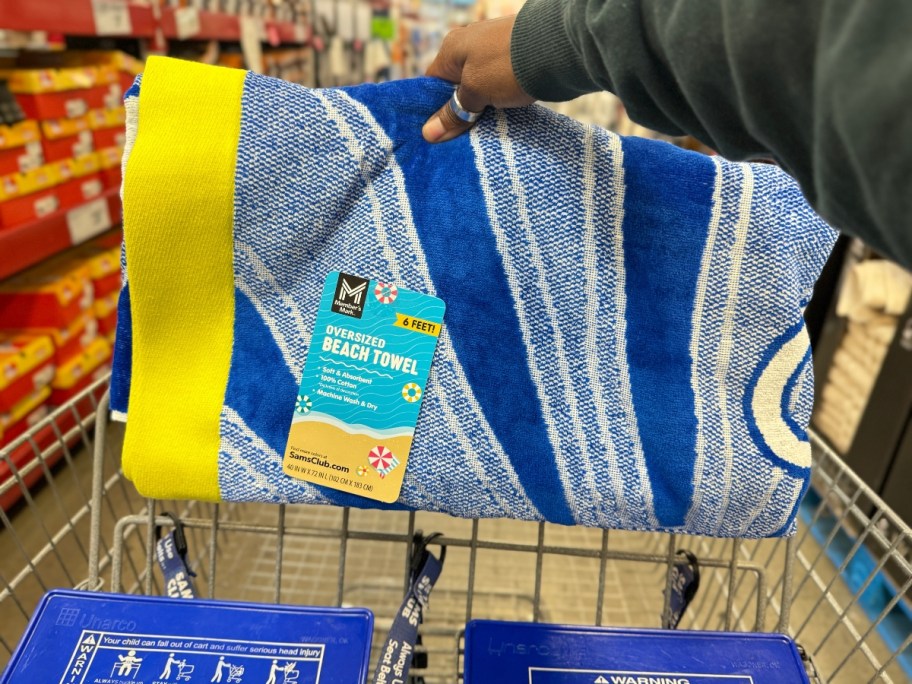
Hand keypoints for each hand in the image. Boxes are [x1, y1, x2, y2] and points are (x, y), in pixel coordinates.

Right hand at [422, 15, 535, 142]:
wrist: (557, 47)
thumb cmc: (507, 66)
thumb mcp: (475, 91)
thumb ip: (454, 112)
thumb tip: (428, 133)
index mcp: (452, 48)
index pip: (432, 82)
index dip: (432, 109)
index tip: (436, 134)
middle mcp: (471, 44)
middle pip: (457, 86)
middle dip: (459, 111)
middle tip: (459, 140)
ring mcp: (495, 50)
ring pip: (480, 86)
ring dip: (481, 108)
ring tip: (481, 134)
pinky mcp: (515, 59)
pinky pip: (499, 84)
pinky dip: (499, 100)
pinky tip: (502, 118)